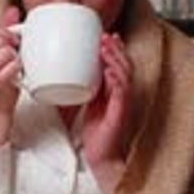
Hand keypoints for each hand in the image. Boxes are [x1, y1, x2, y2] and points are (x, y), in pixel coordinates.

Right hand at [0, 6, 21, 160]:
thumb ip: (1, 30)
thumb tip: (12, 11)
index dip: (4, 34)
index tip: (9, 42)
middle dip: (10, 46)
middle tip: (11, 56)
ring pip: (6, 51)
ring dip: (14, 58)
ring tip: (11, 66)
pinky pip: (13, 64)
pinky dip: (18, 68)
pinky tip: (14, 74)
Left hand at [82, 33, 134, 191]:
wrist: (102, 157)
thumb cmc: (96, 134)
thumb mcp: (89, 104)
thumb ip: (85, 88)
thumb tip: (70, 72)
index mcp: (115, 91)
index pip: (118, 65)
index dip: (114, 50)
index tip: (105, 36)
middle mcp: (122, 94)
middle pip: (124, 64)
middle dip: (115, 49)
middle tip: (105, 36)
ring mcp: (124, 102)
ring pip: (124, 74)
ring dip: (115, 59)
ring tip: (106, 47)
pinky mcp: (121, 112)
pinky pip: (122, 92)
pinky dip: (116, 79)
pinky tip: (109, 71)